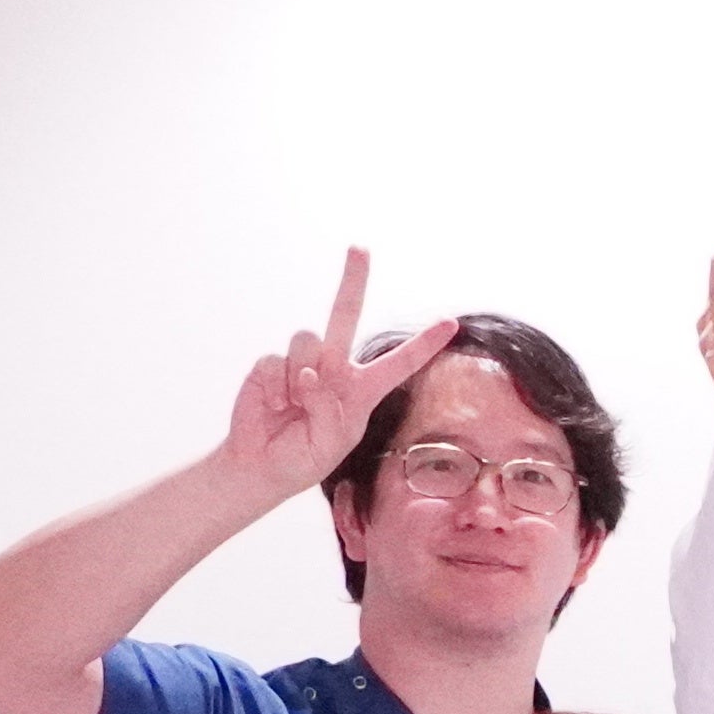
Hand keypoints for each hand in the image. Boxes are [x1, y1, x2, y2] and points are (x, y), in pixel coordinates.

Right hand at [222, 247, 455, 503]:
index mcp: (362, 390)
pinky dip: (274, 387)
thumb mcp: (332, 443)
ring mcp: (301, 362)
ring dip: (298, 377)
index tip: (451, 324)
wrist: (261, 465)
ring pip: (307, 340)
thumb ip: (330, 409)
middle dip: (352, 281)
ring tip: (293, 407)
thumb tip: (310, 373)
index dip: (424, 344)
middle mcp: (334, 369)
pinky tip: (274, 406)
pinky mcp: (271, 365)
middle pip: (344, 315)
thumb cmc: (304, 457)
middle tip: (359, 248)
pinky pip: (275, 361)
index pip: (399, 363)